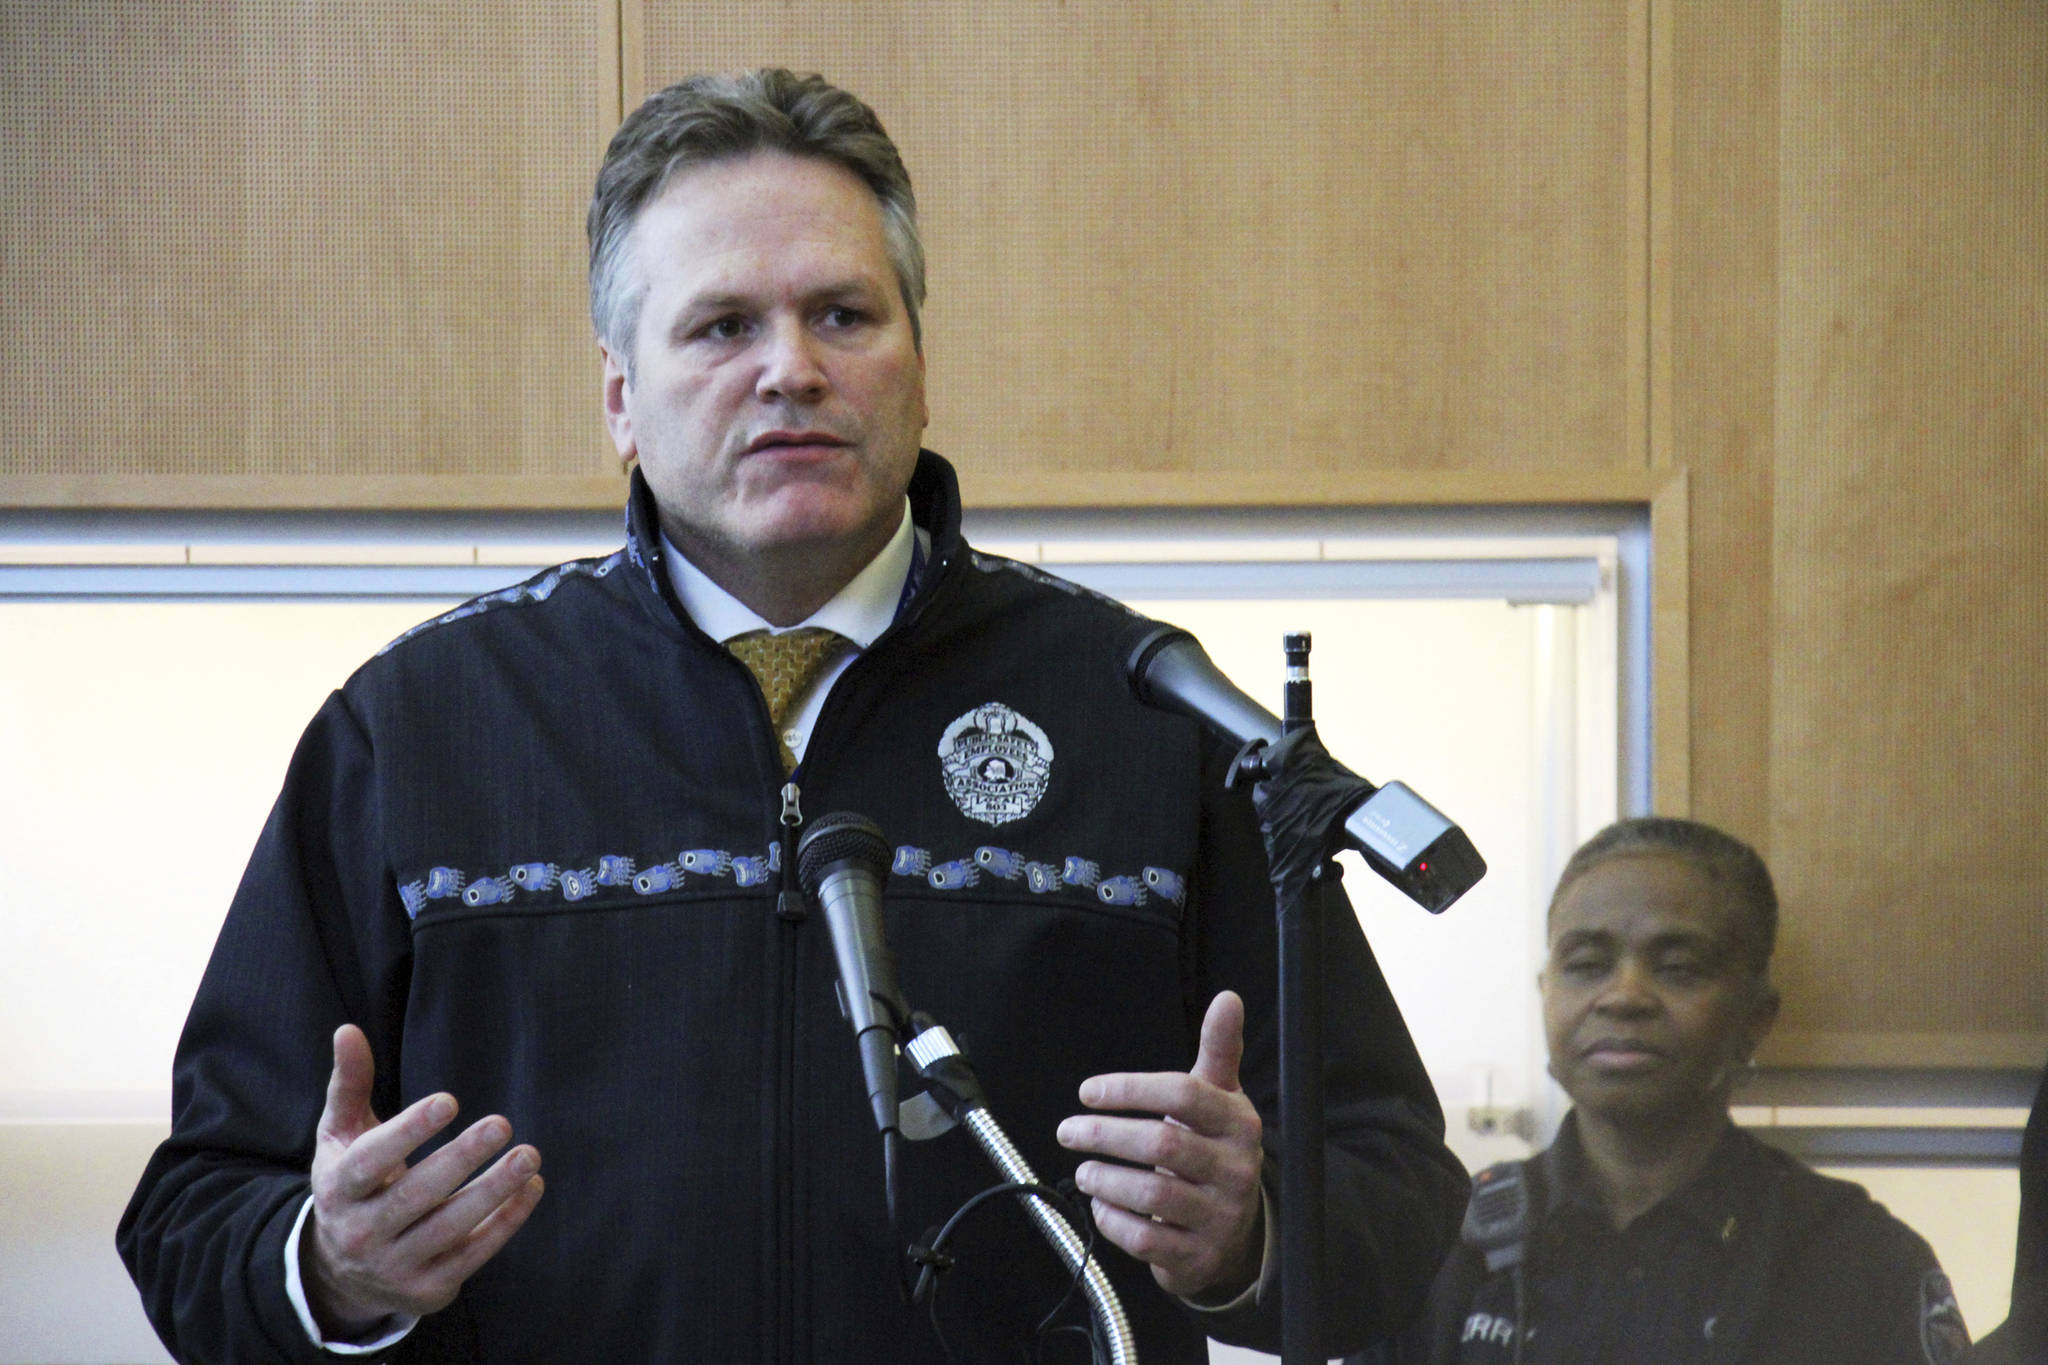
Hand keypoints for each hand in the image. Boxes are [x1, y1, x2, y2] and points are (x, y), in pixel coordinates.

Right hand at [302, 1024, 543, 1337]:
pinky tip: (532, 1188)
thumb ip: (349, 1084)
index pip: (369, 1161)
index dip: (408, 1132)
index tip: (449, 1101)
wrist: (341, 1272)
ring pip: (450, 1228)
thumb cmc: (353, 1182)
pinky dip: (507, 1221)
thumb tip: (347, 1029)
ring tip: (530, 1155)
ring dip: (494, 1191)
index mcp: (339, 1189)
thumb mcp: (340, 1136)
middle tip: (503, 1123)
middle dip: (461, 1160)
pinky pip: (474, 1253)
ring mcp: (396, 1265)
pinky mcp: (429, 1287)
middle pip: (415, 1195)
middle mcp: (362, 1233)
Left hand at [1056, 991, 1263, 1298]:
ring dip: (1105, 1180)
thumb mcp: (1219, 1098)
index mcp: (1238, 1122)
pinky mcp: (1200, 1256)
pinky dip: (1114, 1221)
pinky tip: (1100, 1205)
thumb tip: (1227, 998)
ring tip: (1082, 1170)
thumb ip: (1218, 1049)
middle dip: (1105, 1136)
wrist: (1235, 1228)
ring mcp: (1221, 1215)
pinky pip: (1148, 1239)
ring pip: (1154, 1195)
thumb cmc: (1214, 1148)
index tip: (1088, 1092)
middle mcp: (1236, 1168)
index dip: (1130, 1089)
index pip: (1184, 1095)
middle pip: (1163, 1144)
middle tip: (1068, 1131)